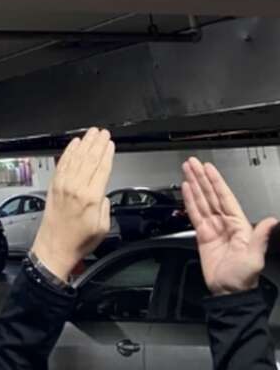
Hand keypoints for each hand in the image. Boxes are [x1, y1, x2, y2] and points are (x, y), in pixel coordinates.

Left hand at [31, 127, 114, 281]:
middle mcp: (76, 187)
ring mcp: (63, 184)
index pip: (102, 168)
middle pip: (89, 159)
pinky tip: (74, 144)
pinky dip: (69, 151)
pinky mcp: (54, 185)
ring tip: (91, 133)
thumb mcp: (102, 227)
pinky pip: (62, 163)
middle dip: (97, 143)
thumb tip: (103, 193)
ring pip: (76, 157)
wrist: (55, 247)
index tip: (110, 143)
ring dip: (85, 143)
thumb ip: (105, 206)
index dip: (107, 153)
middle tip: (103, 132)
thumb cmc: (78, 241)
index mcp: (90, 198)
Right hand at [182, 157, 277, 295]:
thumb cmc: (243, 278)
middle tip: (193, 163)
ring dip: (194, 185)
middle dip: (202, 178)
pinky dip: (189, 201)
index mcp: (239, 225)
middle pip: (211, 195)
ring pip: (202, 201)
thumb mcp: (255, 257)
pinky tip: (186, 190)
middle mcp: (225, 223)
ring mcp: (213, 228)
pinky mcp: (202, 235)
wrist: (228, 294)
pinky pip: (194, 214)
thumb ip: (261, 237)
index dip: (216, 181)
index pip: (225, 197)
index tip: (209, 168)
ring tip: (187, 170)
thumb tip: (272, 221)